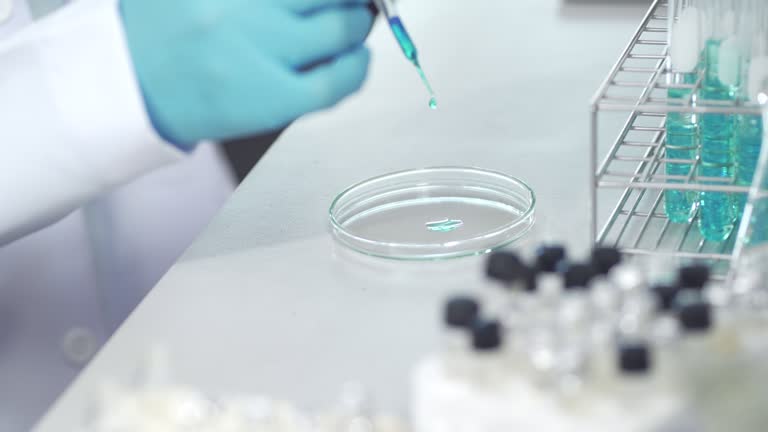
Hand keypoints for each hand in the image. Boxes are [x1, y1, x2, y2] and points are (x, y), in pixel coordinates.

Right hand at [121, 0, 373, 147]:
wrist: (129, 87)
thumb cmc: (164, 34)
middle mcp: (242, 8)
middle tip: (354, 2)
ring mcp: (256, 52)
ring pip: (339, 30)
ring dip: (357, 24)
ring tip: (352, 25)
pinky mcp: (268, 99)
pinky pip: (334, 82)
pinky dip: (356, 69)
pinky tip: (357, 60)